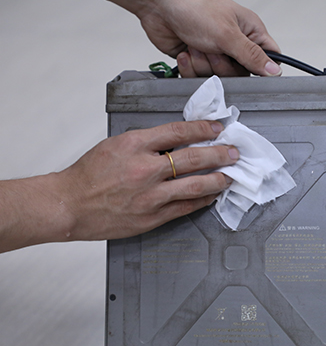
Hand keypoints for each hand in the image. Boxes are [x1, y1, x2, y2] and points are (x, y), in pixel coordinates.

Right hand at [0, 120, 237, 251]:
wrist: (70, 205)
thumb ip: (148, 142)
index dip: (203, 129)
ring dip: (218, 179)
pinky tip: (212, 195)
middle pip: (193, 159)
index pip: (178, 132)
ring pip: (195, 186)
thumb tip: (179, 139)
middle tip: (234, 152)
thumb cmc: (89, 175)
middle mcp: (144, 170)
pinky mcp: (152, 217)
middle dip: (220, 154)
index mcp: (134, 146)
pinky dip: (203, 200)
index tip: (217, 128)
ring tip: (230, 175)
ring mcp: (150, 196)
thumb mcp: (116, 144)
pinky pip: (186, 207)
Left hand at [106, 0, 281, 76]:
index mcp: (249, 31)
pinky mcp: (199, 62)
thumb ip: (252, 55)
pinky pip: (200, 78)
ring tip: (197, 46)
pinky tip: (187, 52)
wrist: (159, 7)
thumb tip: (274, 71)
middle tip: (214, 50)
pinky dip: (190, 68)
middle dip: (222, 66)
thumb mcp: (228, 34)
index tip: (249, 70)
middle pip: (240, 74)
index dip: (262, 68)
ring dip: (203, 65)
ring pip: (218, 78)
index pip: (268, 57)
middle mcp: (234, 44)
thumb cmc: (194, 7)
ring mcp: (216, 54)